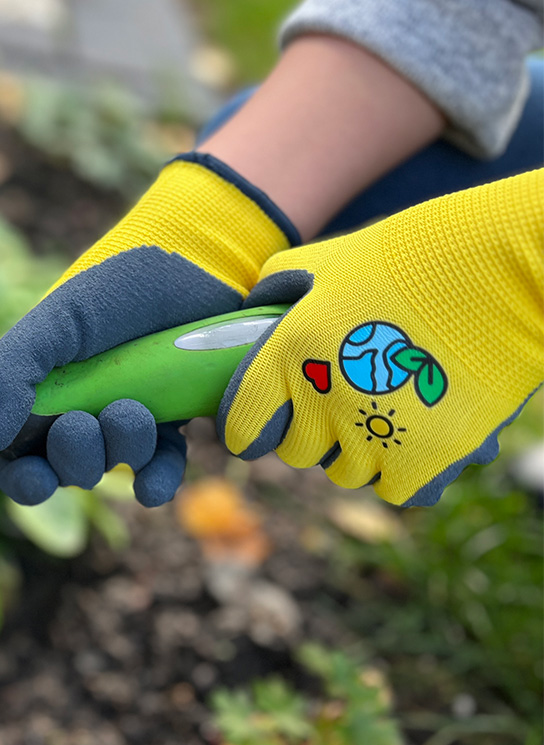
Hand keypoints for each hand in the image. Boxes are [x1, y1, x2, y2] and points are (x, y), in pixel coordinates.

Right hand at [0, 152, 298, 505]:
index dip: (24, 476)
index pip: (19, 456)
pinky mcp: (172, 424)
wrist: (199, 266)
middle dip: (76, 456)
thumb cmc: (118, 287)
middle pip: (65, 470)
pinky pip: (159, 474)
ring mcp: (126, 419)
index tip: (37, 474)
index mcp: (41, 389)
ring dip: (119, 450)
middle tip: (87, 422)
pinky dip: (155, 481)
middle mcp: (80, 410)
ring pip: (112, 467)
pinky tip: (154, 480)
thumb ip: (7, 372)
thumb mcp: (55, 321)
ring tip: (136, 412)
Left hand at [219, 169, 542, 505]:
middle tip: (340, 400)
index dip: (249, 428)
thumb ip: (279, 284)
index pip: (242, 426)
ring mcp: (374, 434)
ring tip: (386, 408)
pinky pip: (394, 487)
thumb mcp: (329, 260)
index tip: (262, 424)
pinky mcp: (425, 458)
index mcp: (289, 353)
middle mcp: (322, 401)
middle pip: (296, 453)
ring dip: (358, 449)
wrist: (502, 271)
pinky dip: (402, 469)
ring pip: (345, 472)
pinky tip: (415, 433)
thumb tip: (252, 306)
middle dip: (311, 432)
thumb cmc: (411, 257)